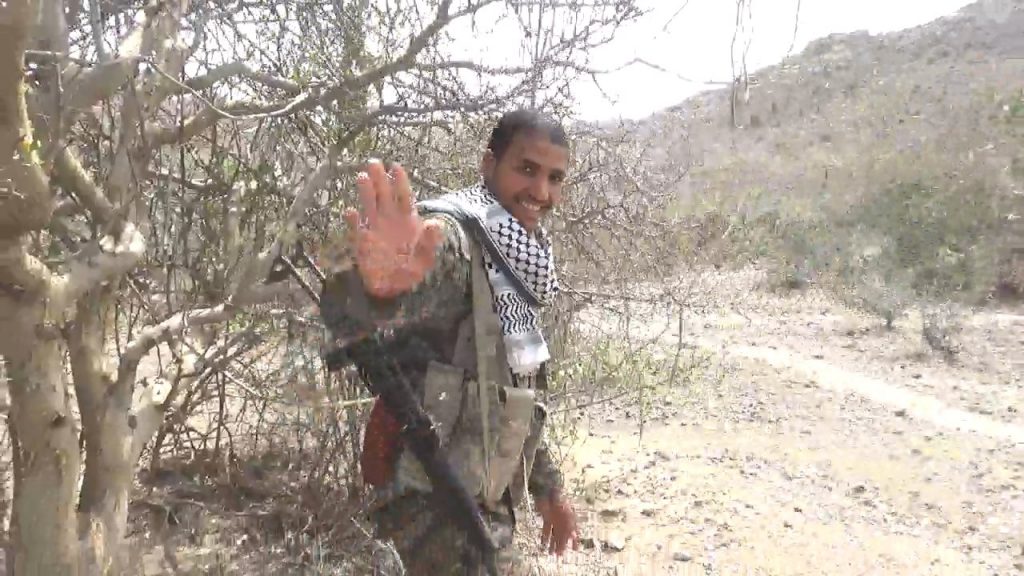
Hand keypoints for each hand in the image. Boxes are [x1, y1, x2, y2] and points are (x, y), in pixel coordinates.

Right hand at [343, 160, 442, 298]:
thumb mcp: (426, 256)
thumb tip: (435, 223)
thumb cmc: (413, 268)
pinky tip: (351, 212)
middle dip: (380, 179)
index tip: (395, 166)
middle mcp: (389, 219)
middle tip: (373, 161)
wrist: (395, 286)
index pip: (403, 196)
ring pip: (370, 205)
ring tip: (362, 177)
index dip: (400, 181)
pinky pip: (357, 229)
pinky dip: (353, 221)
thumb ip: (430, 240)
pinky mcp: (363, 242)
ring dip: (366, 192)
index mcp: (407, 219)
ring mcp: (375, 229)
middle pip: (384, 195)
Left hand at [536, 492, 578, 554]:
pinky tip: (543, 544)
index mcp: (569, 517)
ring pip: (555, 534)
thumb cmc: (555, 494)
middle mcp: (563, 519)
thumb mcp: (562, 504)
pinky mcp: (546, 518)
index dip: (575, 541)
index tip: (575, 550)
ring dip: (553, 543)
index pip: (574, 531)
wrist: (546, 487)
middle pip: (563, 535)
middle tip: (559, 555)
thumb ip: (566, 518)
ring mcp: (555, 519)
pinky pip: (546, 529)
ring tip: (551, 553)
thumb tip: (573, 532)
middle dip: (561, 545)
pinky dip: (545, 537)